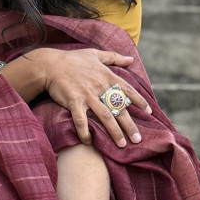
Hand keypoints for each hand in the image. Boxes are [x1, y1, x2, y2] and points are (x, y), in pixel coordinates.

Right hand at [37, 46, 151, 146]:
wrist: (50, 64)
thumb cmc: (73, 59)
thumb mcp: (95, 54)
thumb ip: (114, 57)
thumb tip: (131, 59)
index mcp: (107, 76)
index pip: (128, 90)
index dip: (139, 101)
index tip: (149, 112)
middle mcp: (100, 86)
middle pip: (119, 108)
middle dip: (129, 125)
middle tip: (138, 139)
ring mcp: (87, 95)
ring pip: (104, 116)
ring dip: (114, 132)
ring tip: (122, 145)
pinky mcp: (73, 101)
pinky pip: (81, 120)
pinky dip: (85, 132)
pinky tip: (89, 142)